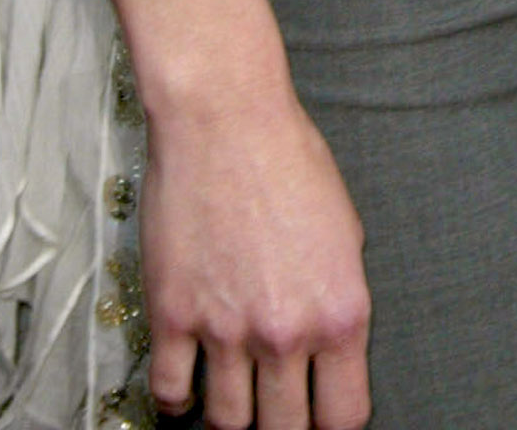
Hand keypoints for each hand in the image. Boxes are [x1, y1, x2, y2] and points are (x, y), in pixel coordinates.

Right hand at [144, 80, 370, 427]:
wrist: (225, 118)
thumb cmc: (290, 160)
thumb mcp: (346, 233)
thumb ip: (337, 303)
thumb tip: (330, 355)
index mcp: (341, 314)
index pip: (344, 417)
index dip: (332, 423)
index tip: (319, 415)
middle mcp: (286, 334)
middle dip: (282, 424)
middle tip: (274, 408)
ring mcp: (226, 331)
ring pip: (228, 424)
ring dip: (231, 415)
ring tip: (232, 395)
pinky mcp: (173, 317)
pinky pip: (170, 393)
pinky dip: (178, 400)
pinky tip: (187, 385)